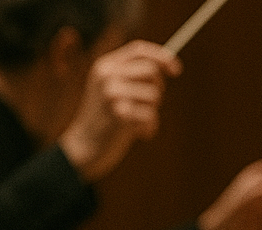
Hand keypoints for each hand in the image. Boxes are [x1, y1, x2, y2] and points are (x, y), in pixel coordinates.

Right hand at [58, 41, 181, 181]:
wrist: (85, 147)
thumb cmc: (105, 119)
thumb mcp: (111, 89)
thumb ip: (132, 75)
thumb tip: (168, 64)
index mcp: (104, 66)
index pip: (139, 50)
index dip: (162, 57)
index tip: (176, 70)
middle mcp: (106, 76)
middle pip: (151, 70)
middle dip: (158, 89)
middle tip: (150, 105)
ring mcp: (111, 94)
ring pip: (154, 95)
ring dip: (153, 112)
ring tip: (138, 122)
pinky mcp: (119, 114)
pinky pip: (151, 116)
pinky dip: (149, 127)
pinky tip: (137, 134)